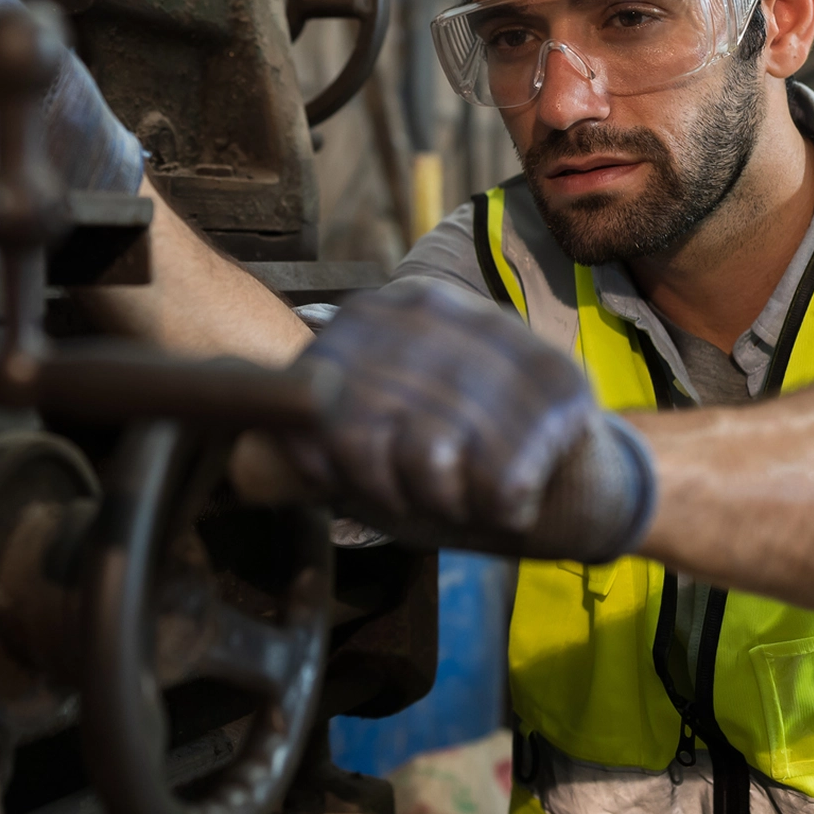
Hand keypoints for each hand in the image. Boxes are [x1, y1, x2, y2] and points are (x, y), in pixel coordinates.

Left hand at [284, 280, 658, 560]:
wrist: (567, 481)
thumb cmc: (451, 469)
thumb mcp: (364, 464)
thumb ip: (304, 460)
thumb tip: (246, 467)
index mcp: (379, 312)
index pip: (316, 402)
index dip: (336, 464)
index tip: (373, 473)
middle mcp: (436, 305)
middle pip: (366, 436)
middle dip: (393, 488)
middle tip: (433, 483)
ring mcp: (500, 339)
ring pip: (428, 459)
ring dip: (447, 500)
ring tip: (473, 481)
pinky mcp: (559, 389)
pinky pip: (493, 483)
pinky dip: (500, 508)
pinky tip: (514, 486)